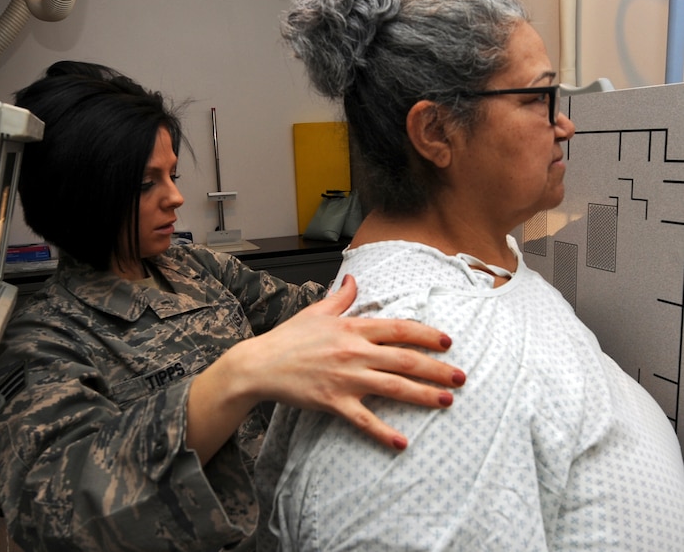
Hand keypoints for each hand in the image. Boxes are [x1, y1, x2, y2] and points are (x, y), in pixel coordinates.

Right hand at [235, 275, 464, 449]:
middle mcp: (354, 352)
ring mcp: (345, 378)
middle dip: (438, 369)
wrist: (259, 365)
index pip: (400, 329)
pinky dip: (383, 433)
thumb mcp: (316, 311)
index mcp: (353, 328)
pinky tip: (402, 443)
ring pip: (394, 387)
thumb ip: (341, 297)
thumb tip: (354, 278)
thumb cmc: (288, 338)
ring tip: (447, 401)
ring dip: (424, 395)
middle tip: (461, 377)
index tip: (448, 342)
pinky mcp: (334, 402)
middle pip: (406, 360)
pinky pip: (364, 420)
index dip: (427, 334)